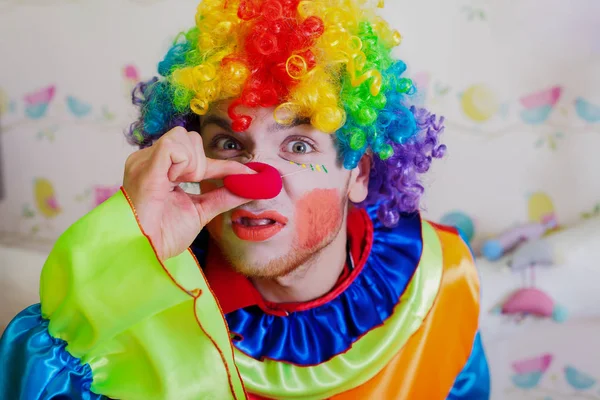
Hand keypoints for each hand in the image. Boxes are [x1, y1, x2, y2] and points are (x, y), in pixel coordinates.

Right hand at [123, 127, 253, 259]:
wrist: (145, 252)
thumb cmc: (163, 236)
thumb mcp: (201, 211)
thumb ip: (223, 197)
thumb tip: (250, 186)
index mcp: (159, 169)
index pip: (196, 155)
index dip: (223, 165)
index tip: (248, 174)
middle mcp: (149, 160)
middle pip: (189, 137)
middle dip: (202, 163)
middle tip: (191, 186)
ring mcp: (144, 161)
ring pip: (183, 136)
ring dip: (192, 164)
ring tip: (178, 186)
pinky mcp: (144, 166)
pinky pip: (173, 146)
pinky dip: (184, 163)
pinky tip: (173, 182)